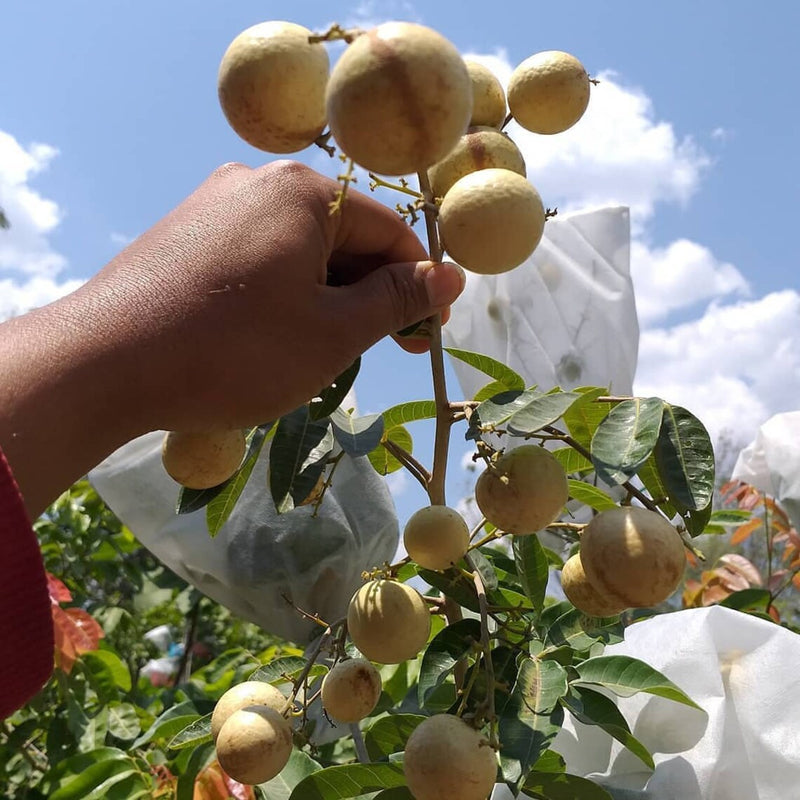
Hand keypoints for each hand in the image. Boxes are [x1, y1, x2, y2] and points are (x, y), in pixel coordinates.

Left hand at [0, 160, 464, 515]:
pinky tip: (272, 340)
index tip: (429, 336)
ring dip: (325, 301)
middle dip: (369, 297)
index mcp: (302, 192)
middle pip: (342, 238)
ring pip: (298, 253)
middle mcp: (256, 182)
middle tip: (382, 352)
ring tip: (322, 355)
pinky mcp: (184, 236)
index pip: (389, 232)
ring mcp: (213, 206)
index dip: (418, 285)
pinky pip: (256, 260)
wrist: (104, 366)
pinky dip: (281, 297)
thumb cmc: (235, 351)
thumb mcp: (333, 331)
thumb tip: (451, 275)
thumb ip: (397, 299)